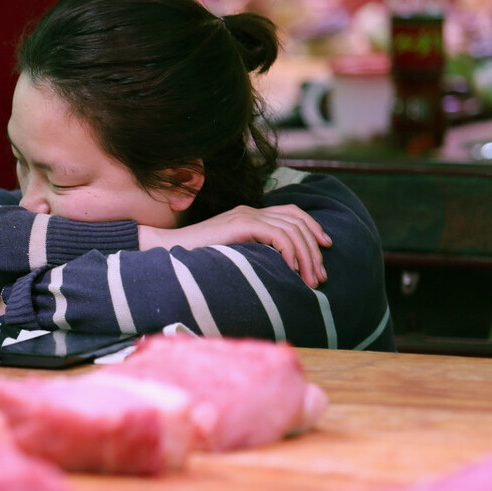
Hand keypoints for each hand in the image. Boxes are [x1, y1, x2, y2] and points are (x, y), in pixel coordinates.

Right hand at [138, 205, 331, 287]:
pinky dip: (291, 252)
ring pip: (293, 229)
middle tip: (320, 277)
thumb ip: (250, 251)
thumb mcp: (230, 252)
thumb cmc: (195, 257)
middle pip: (298, 221)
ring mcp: (246, 215)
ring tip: (310, 280)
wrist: (166, 249)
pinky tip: (292, 270)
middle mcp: (251, 210)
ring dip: (307, 256)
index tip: (325, 249)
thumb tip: (276, 268)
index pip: (292, 213)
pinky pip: (279, 235)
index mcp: (249, 214)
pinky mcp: (241, 224)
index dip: (313, 228)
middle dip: (314, 250)